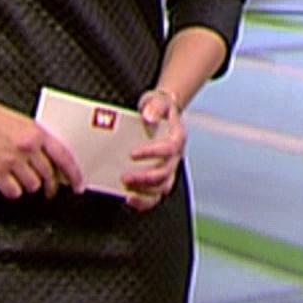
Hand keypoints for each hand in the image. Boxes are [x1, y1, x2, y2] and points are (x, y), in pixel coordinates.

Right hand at [0, 95, 84, 199]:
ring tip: (24, 180)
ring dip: (31, 187)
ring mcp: (11, 160)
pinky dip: (14, 191)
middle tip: (50, 190)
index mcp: (37, 133)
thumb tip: (57, 165)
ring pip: (33, 186)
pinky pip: (13, 192)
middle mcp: (27, 146)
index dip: (75, 174)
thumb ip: (41, 142)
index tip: (78, 185)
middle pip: (49, 176)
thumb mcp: (25, 124)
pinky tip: (10, 184)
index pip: (64, 157)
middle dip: (51, 186)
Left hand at [124, 88, 185, 211]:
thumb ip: (155, 106)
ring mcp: (169, 168)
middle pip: (165, 173)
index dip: (152, 153)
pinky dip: (145, 201)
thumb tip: (149, 117)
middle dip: (145, 177)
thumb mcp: (157, 100)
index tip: (132, 153)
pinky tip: (130, 199)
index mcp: (177, 137)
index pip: (169, 149)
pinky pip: (156, 195)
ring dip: (145, 192)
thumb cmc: (158, 108)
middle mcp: (176, 156)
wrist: (160, 113)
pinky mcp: (160, 177)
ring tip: (127, 190)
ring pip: (162, 188)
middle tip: (124, 176)